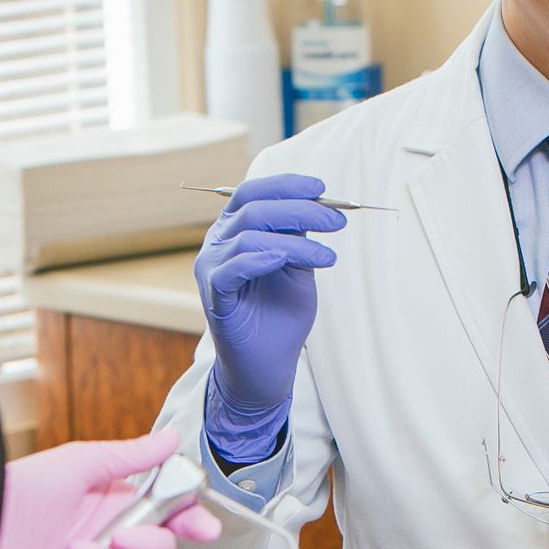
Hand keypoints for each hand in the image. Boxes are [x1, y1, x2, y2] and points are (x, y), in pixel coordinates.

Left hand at [0, 430, 222, 548]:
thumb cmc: (22, 488)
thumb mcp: (80, 463)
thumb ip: (131, 456)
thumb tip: (172, 437)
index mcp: (118, 503)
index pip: (169, 516)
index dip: (192, 522)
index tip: (203, 528)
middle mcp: (109, 537)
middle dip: (147, 546)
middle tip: (121, 537)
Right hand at [195, 173, 346, 417]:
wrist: (268, 363)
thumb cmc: (281, 313)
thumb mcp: (297, 264)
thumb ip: (298, 234)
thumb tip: (318, 201)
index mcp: (235, 229)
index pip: (252, 192)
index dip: (285, 185)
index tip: (321, 188)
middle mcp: (218, 243)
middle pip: (253, 208)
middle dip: (300, 209)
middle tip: (337, 223)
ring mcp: (212, 268)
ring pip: (249, 236)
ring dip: (295, 243)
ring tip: (327, 257)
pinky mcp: (215, 297)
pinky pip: (231, 269)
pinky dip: (259, 259)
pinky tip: (284, 261)